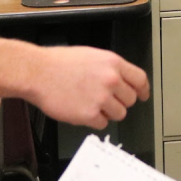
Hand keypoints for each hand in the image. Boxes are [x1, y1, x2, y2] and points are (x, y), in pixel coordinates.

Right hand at [28, 46, 149, 128]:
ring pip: (119, 114)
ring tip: (91, 104)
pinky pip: (102, 124)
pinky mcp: (89, 114)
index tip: (143, 95)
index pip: (140, 79)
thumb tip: (123, 79)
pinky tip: (83, 110)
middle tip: (106, 100)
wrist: (37, 73)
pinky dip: (94, 120)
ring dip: (108, 112)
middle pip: (131, 100)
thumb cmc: (59, 63)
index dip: (143, 90)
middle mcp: (111, 80)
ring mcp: (101, 98)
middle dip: (120, 101)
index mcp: (113, 63)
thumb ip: (110, 68)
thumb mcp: (92, 56)